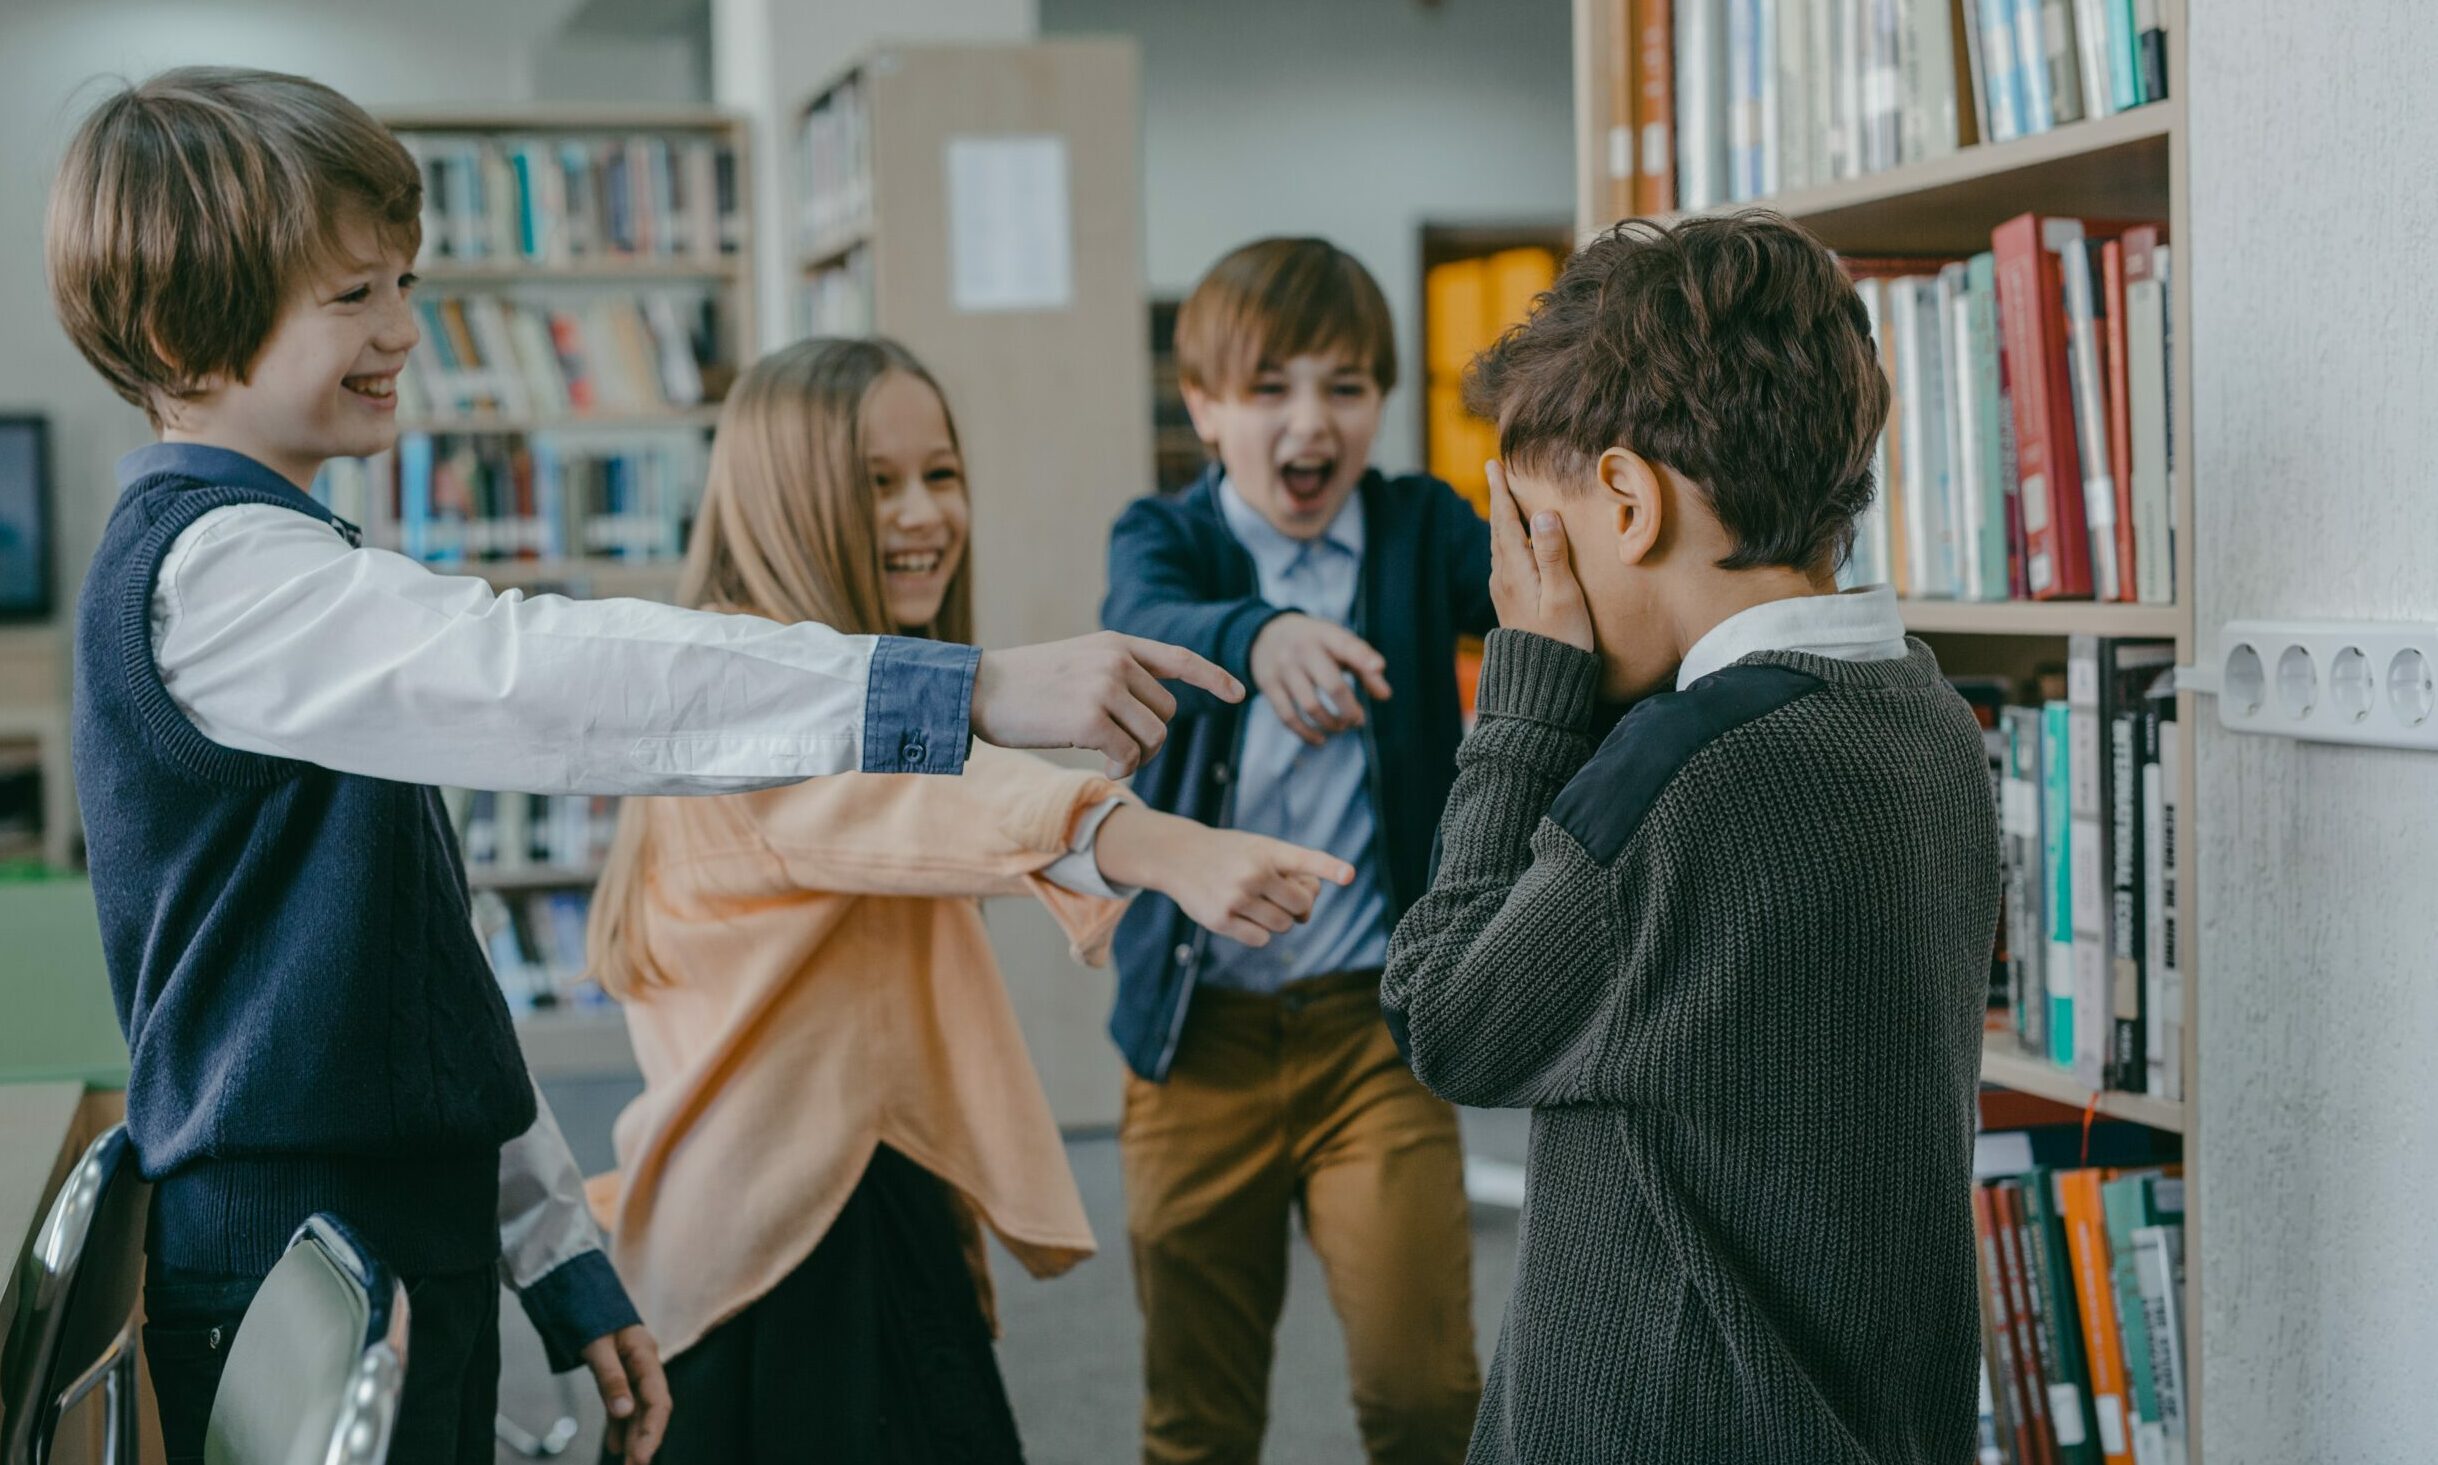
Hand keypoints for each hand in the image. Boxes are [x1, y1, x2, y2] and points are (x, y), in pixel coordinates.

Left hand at [583, 1324, 671, 1462]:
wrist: (575, 1289)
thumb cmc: (588, 1312)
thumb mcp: (595, 1343)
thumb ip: (610, 1377)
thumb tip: (623, 1412)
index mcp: (645, 1354)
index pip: (658, 1399)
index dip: (653, 1430)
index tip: (641, 1457)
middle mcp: (644, 1364)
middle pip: (651, 1408)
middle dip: (644, 1440)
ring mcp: (633, 1369)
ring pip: (638, 1409)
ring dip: (633, 1436)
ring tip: (627, 1463)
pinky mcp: (619, 1373)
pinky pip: (623, 1403)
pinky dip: (618, 1424)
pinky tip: (614, 1446)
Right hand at [973, 632, 1244, 777]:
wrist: (977, 689)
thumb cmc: (1025, 685)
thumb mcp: (1077, 663)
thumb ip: (1117, 676)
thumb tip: (1155, 714)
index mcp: (1116, 644)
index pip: (1180, 657)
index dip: (1213, 677)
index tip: (1239, 694)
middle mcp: (1117, 660)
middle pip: (1167, 712)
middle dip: (1149, 737)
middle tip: (1118, 749)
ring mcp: (1104, 687)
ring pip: (1154, 736)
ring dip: (1138, 758)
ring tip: (1109, 758)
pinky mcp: (1090, 718)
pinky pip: (1129, 754)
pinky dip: (1121, 769)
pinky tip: (1103, 767)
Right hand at [1095, 806, 1355, 946]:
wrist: (1179, 856)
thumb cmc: (1230, 854)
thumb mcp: (1259, 848)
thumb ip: (1289, 873)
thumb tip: (1306, 913)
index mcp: (1267, 850)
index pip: (1304, 860)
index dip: (1329, 868)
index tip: (1348, 875)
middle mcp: (1253, 873)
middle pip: (1302, 905)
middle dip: (1299, 905)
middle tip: (1280, 895)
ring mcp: (1236, 897)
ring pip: (1284, 926)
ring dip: (1279, 920)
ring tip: (1258, 903)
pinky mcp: (1221, 920)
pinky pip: (1261, 939)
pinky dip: (1260, 933)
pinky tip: (1243, 915)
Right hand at [1249, 614, 1392, 746]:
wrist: (1267, 634)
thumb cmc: (1316, 644)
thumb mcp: (1339, 645)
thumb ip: (1364, 667)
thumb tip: (1385, 696)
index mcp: (1325, 635)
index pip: (1346, 644)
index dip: (1362, 657)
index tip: (1378, 667)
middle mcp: (1303, 650)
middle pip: (1331, 684)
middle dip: (1349, 710)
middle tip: (1358, 720)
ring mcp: (1283, 668)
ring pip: (1310, 705)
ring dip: (1331, 723)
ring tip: (1342, 727)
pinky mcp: (1269, 685)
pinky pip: (1288, 716)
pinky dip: (1306, 733)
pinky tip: (1321, 739)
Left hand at [1487, 461, 1595, 651]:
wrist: (1542, 685)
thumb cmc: (1562, 641)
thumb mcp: (1564, 596)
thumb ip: (1554, 554)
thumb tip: (1542, 514)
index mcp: (1516, 570)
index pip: (1505, 521)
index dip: (1501, 492)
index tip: (1493, 464)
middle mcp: (1504, 578)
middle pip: (1498, 529)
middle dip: (1498, 499)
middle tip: (1495, 472)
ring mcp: (1505, 592)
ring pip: (1500, 545)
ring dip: (1501, 520)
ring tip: (1503, 499)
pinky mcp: (1511, 604)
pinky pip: (1505, 561)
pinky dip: (1507, 541)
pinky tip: (1514, 543)